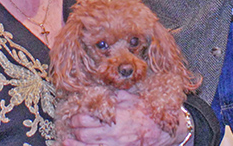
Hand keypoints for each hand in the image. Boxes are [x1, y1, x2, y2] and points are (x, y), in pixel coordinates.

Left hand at [63, 91, 191, 145]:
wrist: (165, 130)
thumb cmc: (149, 112)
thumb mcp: (134, 98)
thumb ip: (118, 95)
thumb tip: (104, 91)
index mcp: (117, 115)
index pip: (90, 117)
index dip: (79, 117)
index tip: (75, 115)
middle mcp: (115, 132)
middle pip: (86, 133)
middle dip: (76, 129)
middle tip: (72, 124)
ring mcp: (117, 145)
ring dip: (76, 144)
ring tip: (67, 141)